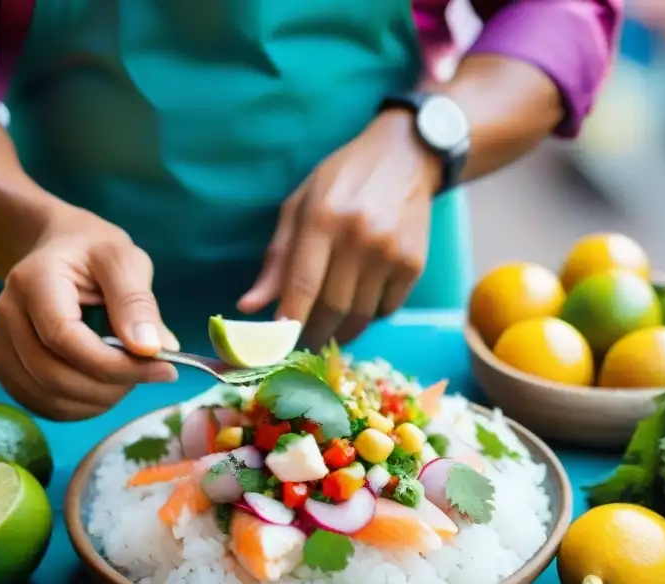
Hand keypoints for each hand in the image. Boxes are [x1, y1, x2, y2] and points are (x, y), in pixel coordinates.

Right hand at [0, 209, 179, 420]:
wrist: (55, 250)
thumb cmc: (92, 252)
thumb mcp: (122, 260)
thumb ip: (136, 302)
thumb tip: (152, 349)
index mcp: (33, 281)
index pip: (65, 338)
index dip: (114, 364)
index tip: (163, 368)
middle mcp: (5, 314)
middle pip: (54, 375)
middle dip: (111, 386)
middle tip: (151, 374)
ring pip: (48, 397)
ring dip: (98, 401)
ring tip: (128, 377)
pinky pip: (40, 404)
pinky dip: (79, 407)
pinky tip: (103, 387)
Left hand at [238, 110, 438, 348]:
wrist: (406, 156)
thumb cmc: (342, 179)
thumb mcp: (300, 206)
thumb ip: (276, 258)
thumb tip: (249, 306)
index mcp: (322, 218)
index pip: (302, 284)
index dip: (288, 321)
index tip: (276, 346)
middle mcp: (359, 237)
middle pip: (331, 307)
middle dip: (312, 333)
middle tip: (301, 343)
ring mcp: (391, 252)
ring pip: (359, 315)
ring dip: (339, 331)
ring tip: (327, 330)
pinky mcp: (414, 264)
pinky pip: (386, 310)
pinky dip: (368, 317)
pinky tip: (358, 306)